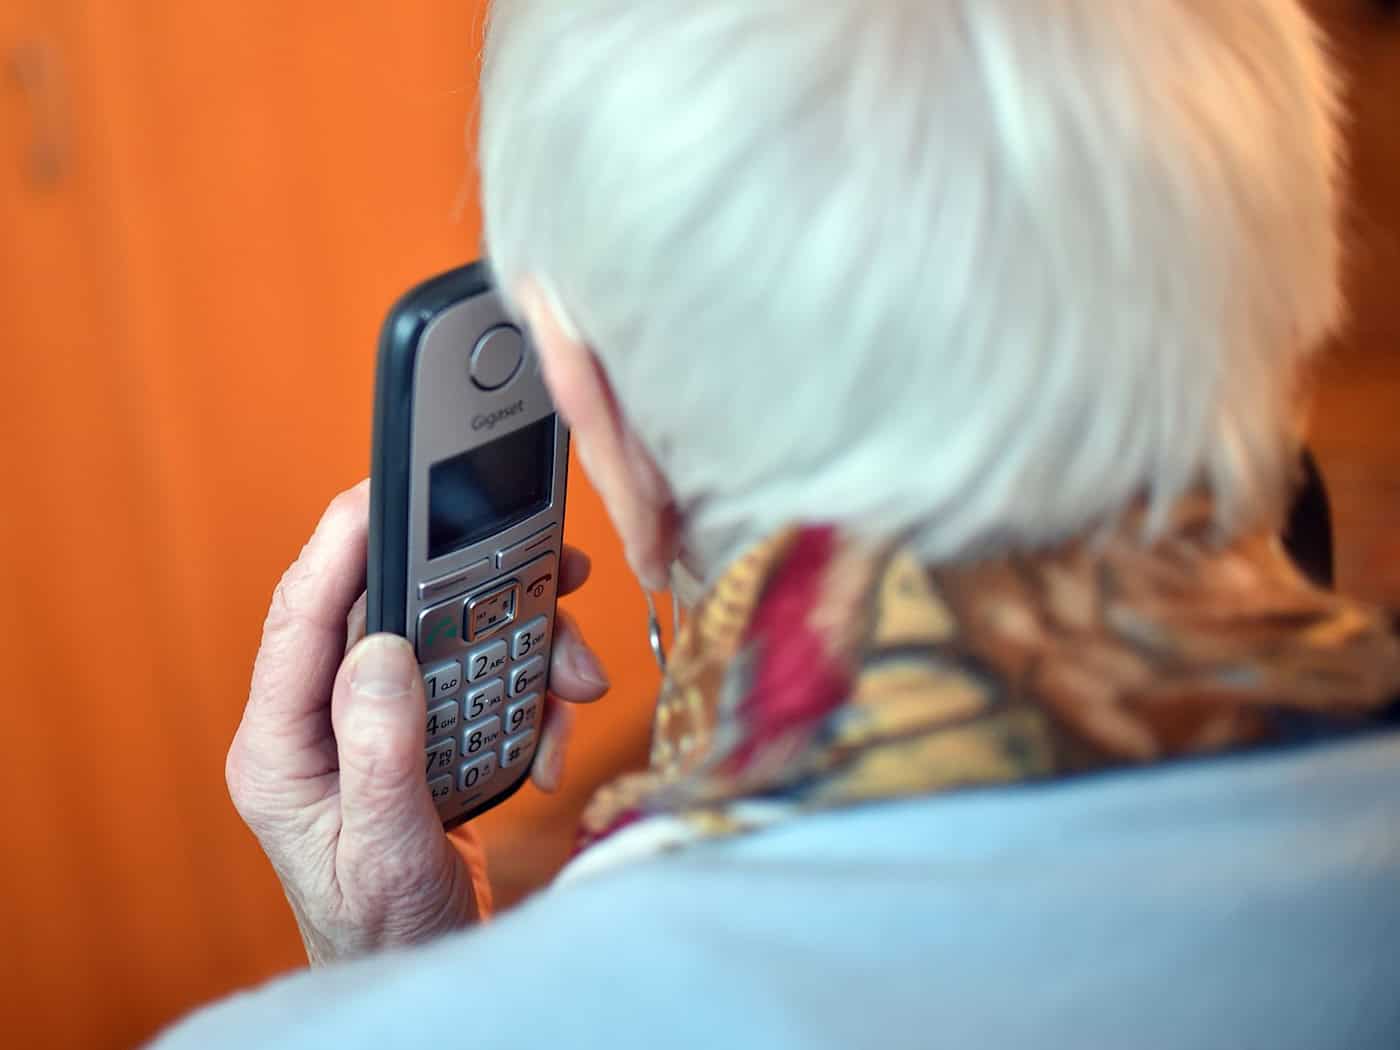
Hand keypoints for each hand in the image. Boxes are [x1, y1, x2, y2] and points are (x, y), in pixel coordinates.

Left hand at [225, 481, 608, 965]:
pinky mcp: (421, 730)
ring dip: (523, 650)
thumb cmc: (384, 929)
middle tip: (552, 573)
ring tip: (573, 680)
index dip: (340, 545)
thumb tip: (381, 647)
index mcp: (281, 745)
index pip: (299, 619)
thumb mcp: (384, 853)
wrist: (420, 970)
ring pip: (449, 639)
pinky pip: (481, 680)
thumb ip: (379, 752)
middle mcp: (321, 720)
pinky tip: (549, 739)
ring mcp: (374, 721)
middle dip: (478, 594)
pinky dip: (529, 698)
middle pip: (392, 611)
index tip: (385, 489)